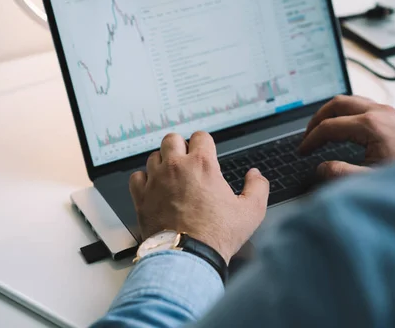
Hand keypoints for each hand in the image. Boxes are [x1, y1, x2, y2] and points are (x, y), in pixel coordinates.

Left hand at [129, 131, 268, 262]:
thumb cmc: (217, 236)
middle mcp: (176, 167)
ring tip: (171, 176)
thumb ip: (257, 187)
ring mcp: (156, 181)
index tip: (206, 154)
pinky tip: (153, 188)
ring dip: (163, 163)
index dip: (205, 144)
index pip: (200, 136)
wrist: (188, 257)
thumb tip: (255, 175)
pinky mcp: (141, 197)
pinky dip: (144, 180)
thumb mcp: (252, 211)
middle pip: (172, 139)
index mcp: (202, 165)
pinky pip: (137, 177)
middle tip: (186, 161)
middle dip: (180, 146)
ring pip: (154, 156)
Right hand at [299, 95, 394, 179]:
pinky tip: (345, 127)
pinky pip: (362, 104)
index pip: (329, 126)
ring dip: (331, 112)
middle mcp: (379, 112)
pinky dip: (346, 112)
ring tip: (321, 129)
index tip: (302, 152)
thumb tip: (321, 168)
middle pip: (337, 103)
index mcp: (370, 126)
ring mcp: (389, 111)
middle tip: (307, 135)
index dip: (310, 139)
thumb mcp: (371, 181)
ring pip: (350, 100)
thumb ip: (341, 175)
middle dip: (317, 118)